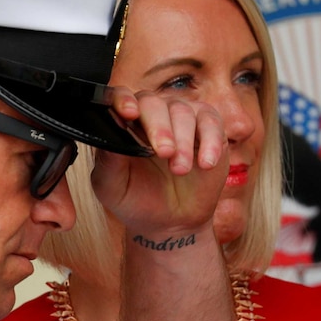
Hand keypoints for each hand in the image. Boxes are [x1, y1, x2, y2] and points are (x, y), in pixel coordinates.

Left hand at [91, 87, 228, 237]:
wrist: (169, 223)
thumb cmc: (137, 199)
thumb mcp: (112, 187)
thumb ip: (108, 160)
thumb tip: (108, 135)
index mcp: (125, 122)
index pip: (121, 98)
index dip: (124, 100)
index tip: (129, 113)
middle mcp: (152, 114)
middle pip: (154, 103)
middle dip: (159, 127)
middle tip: (164, 153)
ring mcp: (182, 118)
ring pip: (183, 111)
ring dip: (183, 142)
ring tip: (180, 170)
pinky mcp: (209, 129)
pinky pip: (212, 123)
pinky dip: (210, 142)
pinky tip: (205, 164)